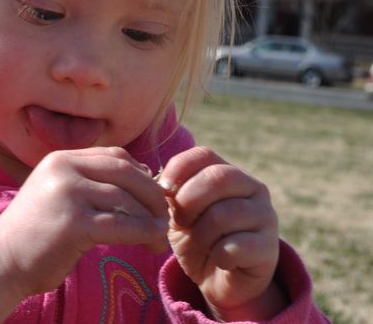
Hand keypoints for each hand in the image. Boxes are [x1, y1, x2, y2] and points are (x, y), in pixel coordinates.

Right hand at [0, 147, 169, 296]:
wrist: (0, 261)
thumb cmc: (35, 233)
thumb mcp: (59, 193)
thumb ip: (91, 182)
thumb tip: (144, 177)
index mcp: (61, 159)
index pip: (115, 155)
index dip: (142, 173)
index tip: (154, 196)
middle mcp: (63, 169)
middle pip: (126, 172)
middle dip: (153, 194)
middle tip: (166, 216)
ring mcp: (67, 194)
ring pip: (126, 199)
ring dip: (151, 219)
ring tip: (159, 237)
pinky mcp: (72, 223)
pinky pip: (121, 225)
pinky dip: (143, 233)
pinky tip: (151, 242)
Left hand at [159, 146, 285, 320]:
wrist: (220, 279)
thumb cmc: (197, 237)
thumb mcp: (178, 212)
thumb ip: (173, 194)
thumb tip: (163, 186)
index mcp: (229, 172)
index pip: (204, 155)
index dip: (178, 170)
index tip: (164, 191)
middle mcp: (253, 187)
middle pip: (218, 178)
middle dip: (188, 201)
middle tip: (179, 221)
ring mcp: (265, 216)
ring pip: (223, 214)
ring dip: (200, 234)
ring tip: (200, 243)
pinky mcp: (269, 247)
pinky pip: (234, 246)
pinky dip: (217, 255)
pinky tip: (219, 259)